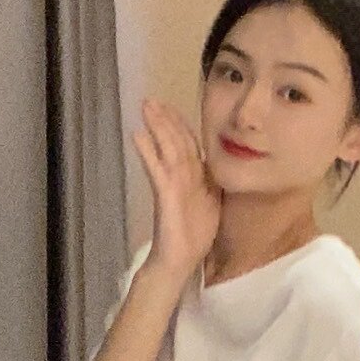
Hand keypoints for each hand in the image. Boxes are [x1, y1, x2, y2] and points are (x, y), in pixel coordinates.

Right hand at [134, 97, 220, 282]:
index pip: (189, 144)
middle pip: (175, 141)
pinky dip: (149, 153)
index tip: (170, 106)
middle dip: (165, 119)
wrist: (179, 261)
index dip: (180, 124)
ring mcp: (172, 184)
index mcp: (195, 177)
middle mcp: (183, 177)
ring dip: (157, 127)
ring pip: (167, 149)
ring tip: (146, 108)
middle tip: (151, 99)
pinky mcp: (165, 195)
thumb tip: (220, 165)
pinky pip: (157, 170)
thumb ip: (213, 183)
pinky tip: (138, 136)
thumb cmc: (194, 236)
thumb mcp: (212, 203)